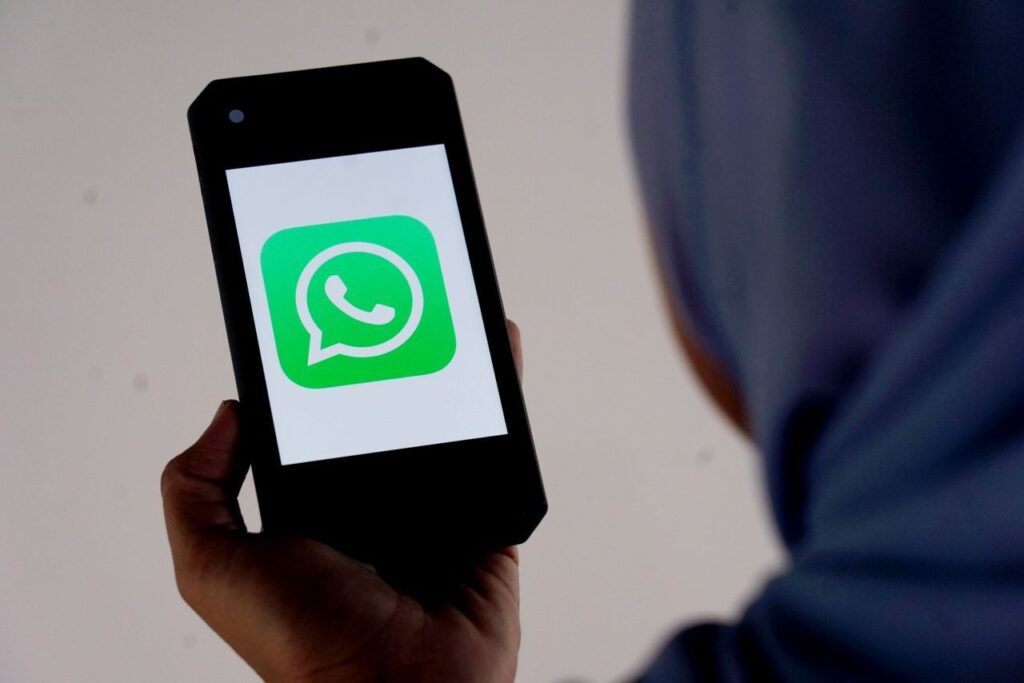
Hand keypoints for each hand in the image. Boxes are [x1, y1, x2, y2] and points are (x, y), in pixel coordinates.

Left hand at [162, 321, 525, 681]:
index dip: (314, 372)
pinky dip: (503, 398)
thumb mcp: (213, 568)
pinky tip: (498, 347)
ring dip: (450, 364)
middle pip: (381, 413)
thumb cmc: (303, 645)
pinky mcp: (484, 513)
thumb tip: (230, 412)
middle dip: (389, 358)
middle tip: (392, 297)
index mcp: (309, 507)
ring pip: (442, 419)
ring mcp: (430, 506)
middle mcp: (369, 503)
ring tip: (446, 308)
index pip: (311, 422)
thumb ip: (194, 492)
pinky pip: (497, 447)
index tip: (317, 324)